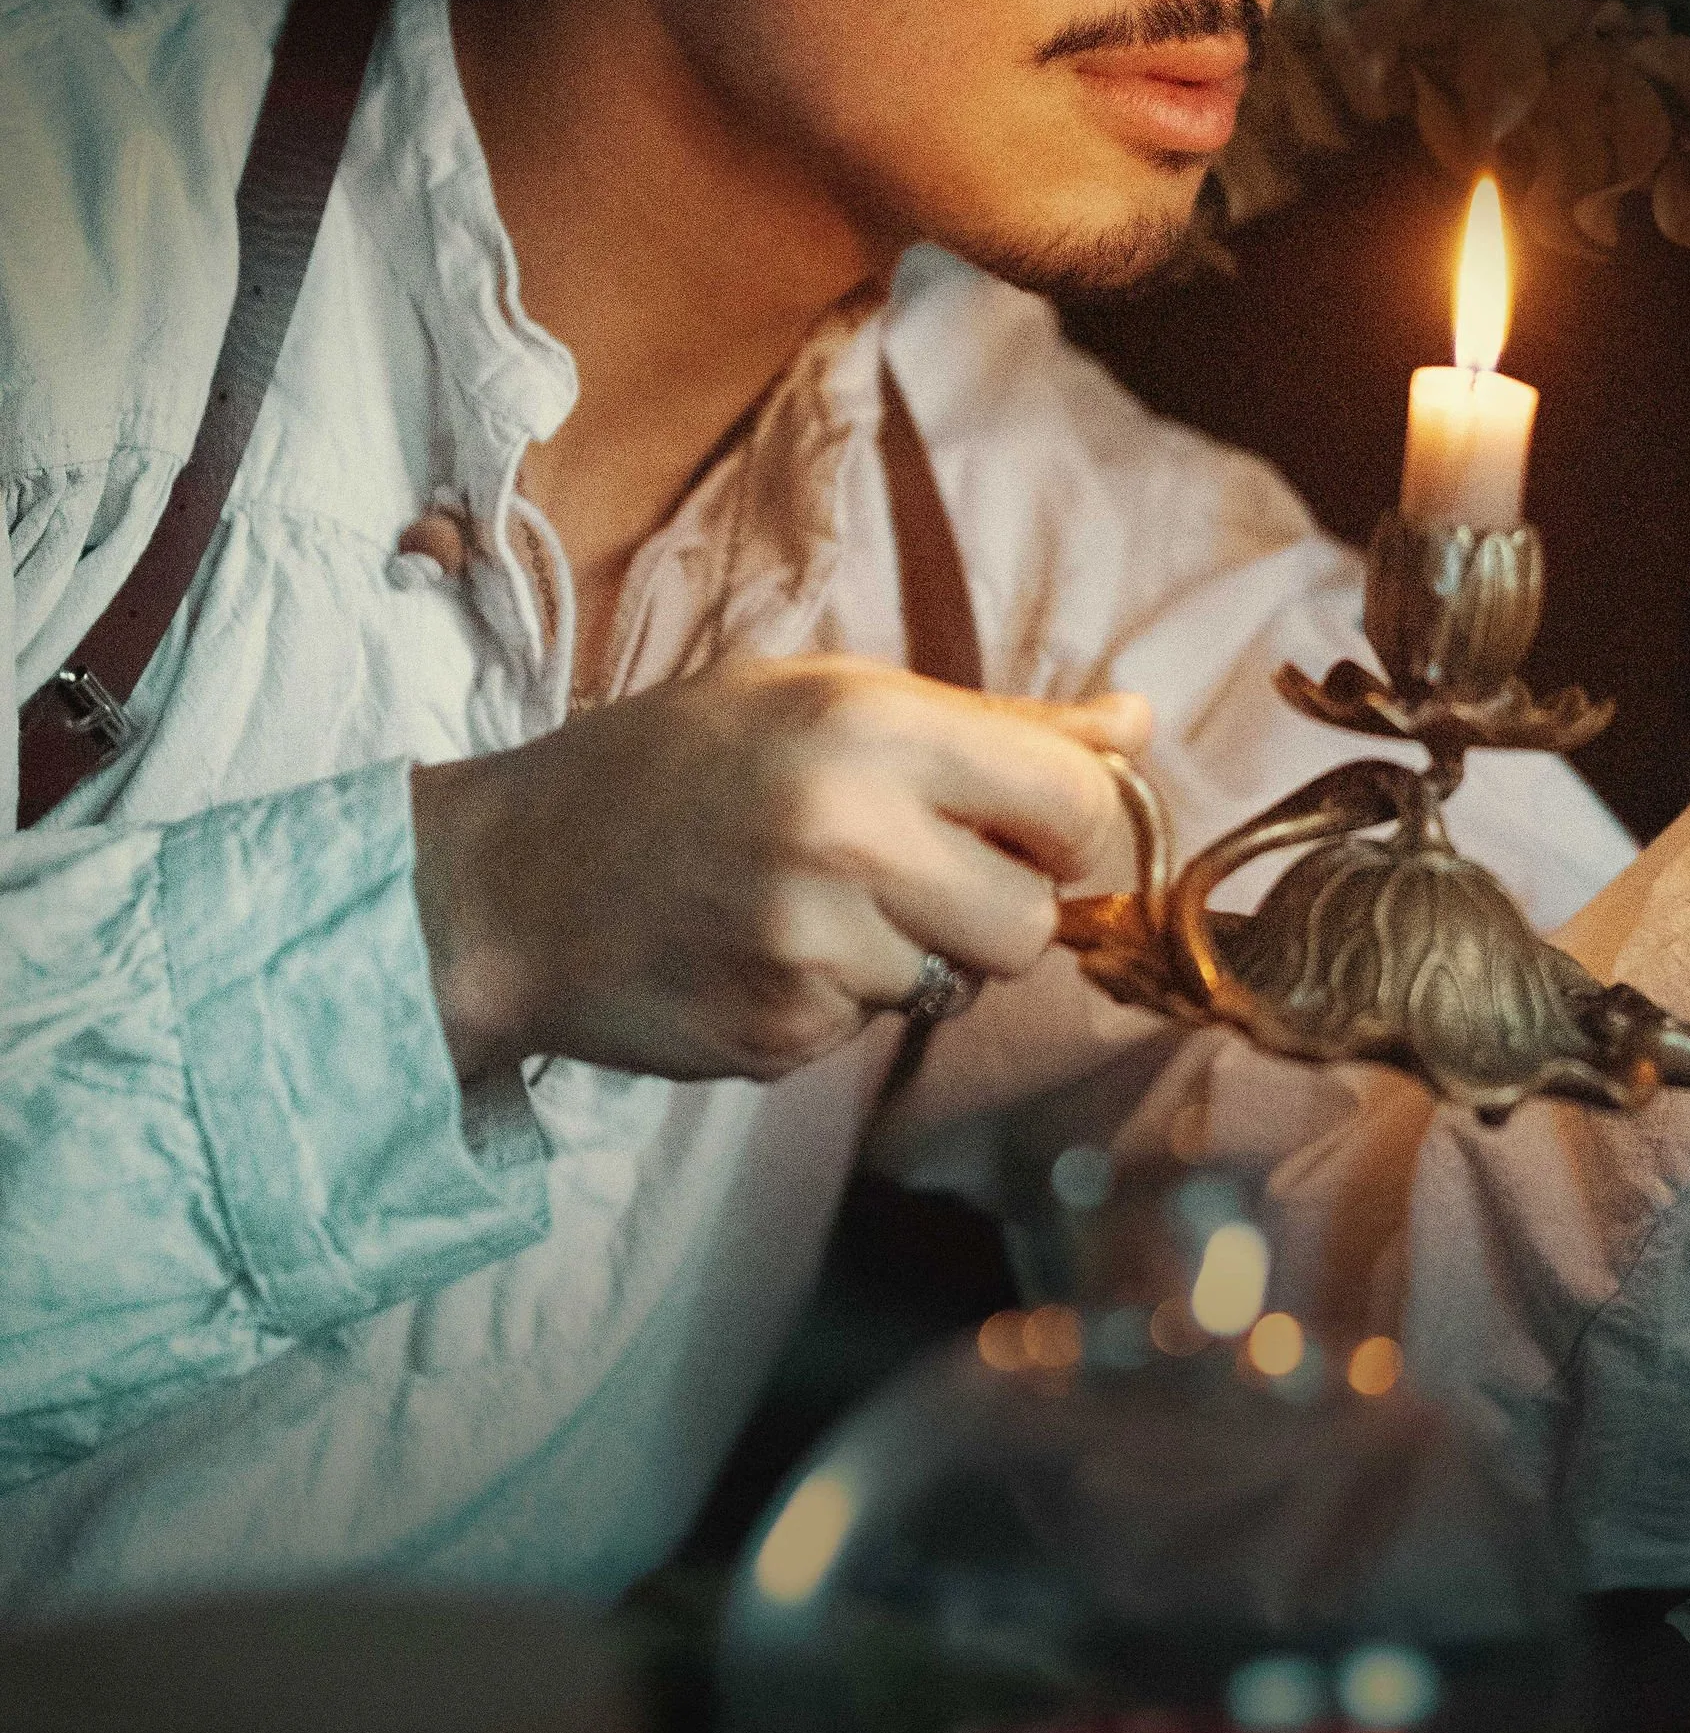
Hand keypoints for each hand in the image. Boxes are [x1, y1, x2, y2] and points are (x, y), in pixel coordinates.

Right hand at [410, 658, 1149, 1083]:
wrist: (507, 881)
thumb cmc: (673, 769)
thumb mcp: (821, 698)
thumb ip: (993, 724)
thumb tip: (1138, 726)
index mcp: (868, 725)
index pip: (1077, 805)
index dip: (1074, 830)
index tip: (1029, 831)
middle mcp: (847, 832)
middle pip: (1036, 924)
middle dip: (996, 912)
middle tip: (909, 875)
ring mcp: (810, 946)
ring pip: (958, 986)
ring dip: (910, 958)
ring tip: (810, 904)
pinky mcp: (780, 1033)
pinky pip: (871, 1031)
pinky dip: (836, 1003)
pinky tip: (761, 952)